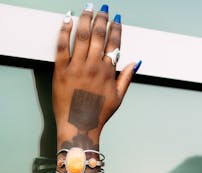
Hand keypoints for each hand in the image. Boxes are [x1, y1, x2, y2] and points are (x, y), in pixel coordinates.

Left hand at [52, 6, 135, 142]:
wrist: (79, 126)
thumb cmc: (98, 114)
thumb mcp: (118, 97)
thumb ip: (126, 77)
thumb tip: (134, 62)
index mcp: (108, 72)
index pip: (114, 44)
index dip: (116, 29)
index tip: (117, 19)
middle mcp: (93, 67)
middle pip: (98, 36)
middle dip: (101, 19)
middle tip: (102, 8)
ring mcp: (77, 67)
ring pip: (81, 36)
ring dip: (85, 19)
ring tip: (88, 8)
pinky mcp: (61, 70)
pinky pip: (62, 46)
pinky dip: (64, 31)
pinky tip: (68, 20)